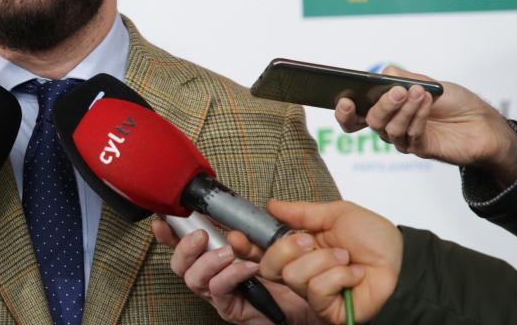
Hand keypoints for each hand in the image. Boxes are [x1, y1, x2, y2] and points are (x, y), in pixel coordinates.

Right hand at [152, 219, 321, 324]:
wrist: (351, 296)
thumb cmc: (329, 270)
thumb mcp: (311, 235)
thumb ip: (291, 218)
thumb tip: (270, 204)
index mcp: (236, 253)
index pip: (195, 243)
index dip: (175, 232)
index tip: (165, 219)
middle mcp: (226, 275)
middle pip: (183, 263)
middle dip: (184, 246)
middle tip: (200, 233)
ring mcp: (230, 295)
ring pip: (194, 280)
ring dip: (206, 261)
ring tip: (228, 251)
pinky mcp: (238, 312)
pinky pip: (220, 295)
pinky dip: (230, 276)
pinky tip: (246, 266)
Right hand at [258, 200, 401, 324]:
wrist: (402, 262)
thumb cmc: (375, 239)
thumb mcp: (335, 214)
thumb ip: (300, 212)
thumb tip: (272, 205)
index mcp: (299, 248)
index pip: (263, 249)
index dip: (246, 245)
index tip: (237, 235)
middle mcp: (301, 270)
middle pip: (270, 265)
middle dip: (289, 248)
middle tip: (311, 241)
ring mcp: (313, 292)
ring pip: (294, 275)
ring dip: (324, 260)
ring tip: (345, 258)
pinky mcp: (326, 308)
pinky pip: (316, 289)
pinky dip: (338, 275)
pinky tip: (353, 274)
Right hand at [334, 66, 516, 185]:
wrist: (484, 122)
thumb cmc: (456, 102)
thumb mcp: (428, 83)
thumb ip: (403, 78)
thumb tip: (383, 72)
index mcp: (387, 110)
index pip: (356, 116)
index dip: (345, 112)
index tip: (345, 100)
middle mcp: (391, 126)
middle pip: (372, 121)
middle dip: (383, 104)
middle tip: (398, 91)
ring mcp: (405, 139)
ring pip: (390, 129)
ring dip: (405, 109)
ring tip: (419, 92)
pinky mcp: (421, 149)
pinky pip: (411, 135)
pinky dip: (418, 117)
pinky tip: (427, 102)